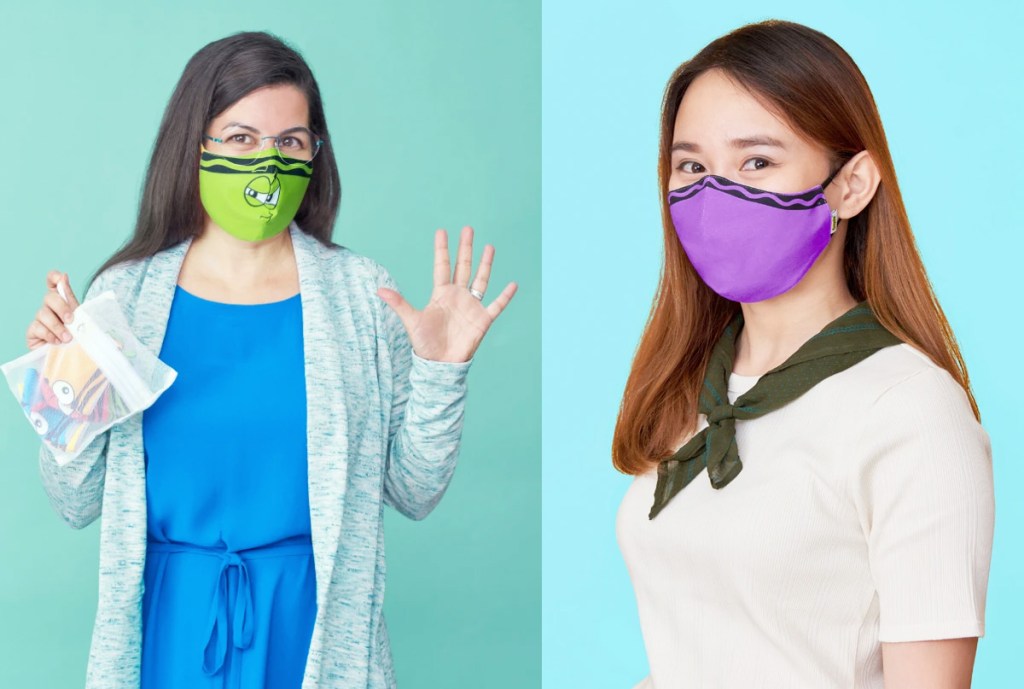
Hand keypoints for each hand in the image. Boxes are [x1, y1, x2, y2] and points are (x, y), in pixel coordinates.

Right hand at [26, 271, 79, 349]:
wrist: (71, 357)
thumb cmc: (78, 336)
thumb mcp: (82, 320)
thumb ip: (74, 301)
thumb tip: (66, 278)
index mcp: (63, 300)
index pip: (53, 282)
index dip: (55, 277)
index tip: (62, 279)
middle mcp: (49, 307)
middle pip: (49, 297)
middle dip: (61, 307)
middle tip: (71, 320)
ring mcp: (39, 319)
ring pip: (43, 313)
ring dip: (57, 326)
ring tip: (67, 338)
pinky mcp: (33, 331)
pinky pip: (37, 328)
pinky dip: (49, 334)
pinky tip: (57, 342)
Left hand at [377, 226, 517, 362]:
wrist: (440, 364)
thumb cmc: (425, 344)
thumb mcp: (411, 321)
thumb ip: (399, 303)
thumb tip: (379, 290)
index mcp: (441, 294)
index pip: (442, 266)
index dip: (442, 249)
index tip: (442, 231)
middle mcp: (457, 296)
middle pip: (463, 267)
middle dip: (465, 248)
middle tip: (468, 229)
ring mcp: (471, 306)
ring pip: (481, 280)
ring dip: (485, 264)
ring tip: (489, 247)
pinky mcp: (483, 319)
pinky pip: (497, 305)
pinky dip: (505, 296)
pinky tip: (513, 284)